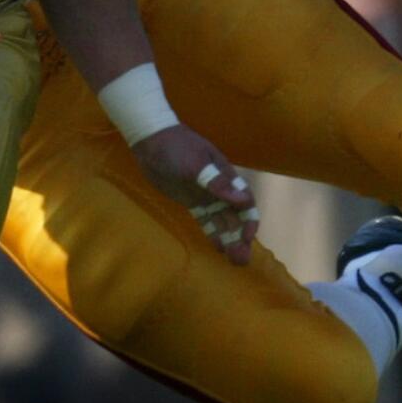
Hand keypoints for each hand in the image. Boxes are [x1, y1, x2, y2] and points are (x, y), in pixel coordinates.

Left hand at [130, 123, 259, 264]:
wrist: (152, 142)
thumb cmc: (177, 148)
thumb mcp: (196, 164)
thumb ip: (218, 183)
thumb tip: (244, 200)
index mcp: (226, 176)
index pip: (245, 202)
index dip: (249, 220)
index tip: (247, 237)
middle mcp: (221, 188)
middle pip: (236, 216)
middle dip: (241, 238)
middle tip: (242, 260)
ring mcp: (206, 196)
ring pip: (223, 221)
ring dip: (230, 239)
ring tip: (235, 260)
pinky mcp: (193, 201)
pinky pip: (207, 220)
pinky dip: (214, 233)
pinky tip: (218, 247)